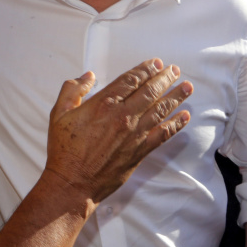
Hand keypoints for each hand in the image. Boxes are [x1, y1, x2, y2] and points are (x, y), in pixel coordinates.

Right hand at [45, 59, 191, 203]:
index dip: (145, 69)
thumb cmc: (64, 150)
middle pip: (150, 91)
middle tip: (175, 70)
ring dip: (176, 96)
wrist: (72, 184)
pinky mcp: (139, 151)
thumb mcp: (59, 114)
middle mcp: (122, 116)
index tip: (155, 63)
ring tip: (187, 87)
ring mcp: (134, 134)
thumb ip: (72, 90)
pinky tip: (184, 116)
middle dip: (164, 78)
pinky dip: (175, 124)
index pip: (130, 80)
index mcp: (103, 104)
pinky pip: (163, 134)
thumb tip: (88, 76)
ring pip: (160, 110)